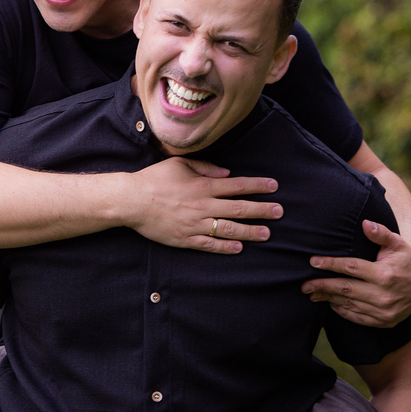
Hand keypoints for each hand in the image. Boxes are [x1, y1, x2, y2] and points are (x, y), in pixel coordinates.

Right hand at [126, 156, 281, 253]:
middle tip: (279, 212)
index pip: (237, 186)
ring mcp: (195, 224)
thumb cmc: (154, 179)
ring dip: (250, 231)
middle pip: (239, 209)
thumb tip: (227, 174)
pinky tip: (239, 247)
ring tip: (266, 233)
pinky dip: (226, 246)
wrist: (131, 201)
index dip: (258, 186)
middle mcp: (203, 206)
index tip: (274, 187)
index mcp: (202, 186)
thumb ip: (205, 167)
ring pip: (229, 229)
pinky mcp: (185, 239)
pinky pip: (210, 244)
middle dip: (262, 210)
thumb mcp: (179, 164)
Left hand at [302, 220, 410, 327]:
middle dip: (322, 286)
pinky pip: (358, 317)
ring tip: (311, 293)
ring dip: (328, 299)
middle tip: (303, 284)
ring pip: (349, 304)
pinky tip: (330, 303)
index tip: (313, 261)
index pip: (351, 268)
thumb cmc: (406, 257)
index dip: (331, 264)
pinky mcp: (384, 321)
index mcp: (385, 275)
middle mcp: (384, 295)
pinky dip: (342, 311)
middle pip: (346, 289)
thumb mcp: (397, 243)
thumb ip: (381, 233)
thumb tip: (365, 223)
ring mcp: (384, 311)